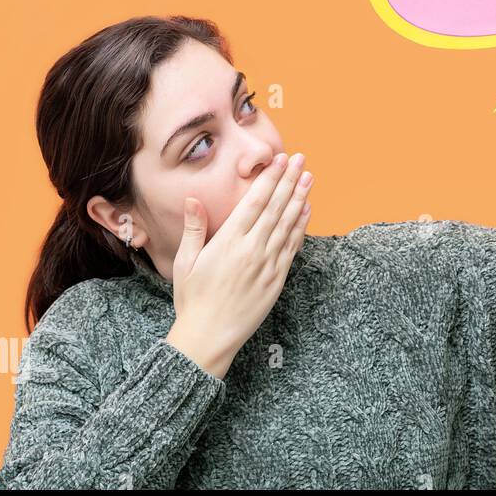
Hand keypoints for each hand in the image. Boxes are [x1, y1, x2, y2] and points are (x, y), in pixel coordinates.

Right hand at [165, 151, 313, 378]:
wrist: (210, 335)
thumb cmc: (193, 298)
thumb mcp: (186, 262)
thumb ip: (194, 229)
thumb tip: (193, 198)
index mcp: (228, 242)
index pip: (254, 202)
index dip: (269, 179)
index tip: (279, 160)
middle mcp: (252, 250)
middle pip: (276, 207)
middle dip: (289, 180)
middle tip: (300, 159)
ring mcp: (268, 264)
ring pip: (288, 224)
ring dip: (300, 198)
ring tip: (308, 177)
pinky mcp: (277, 279)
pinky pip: (293, 246)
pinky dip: (301, 226)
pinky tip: (307, 209)